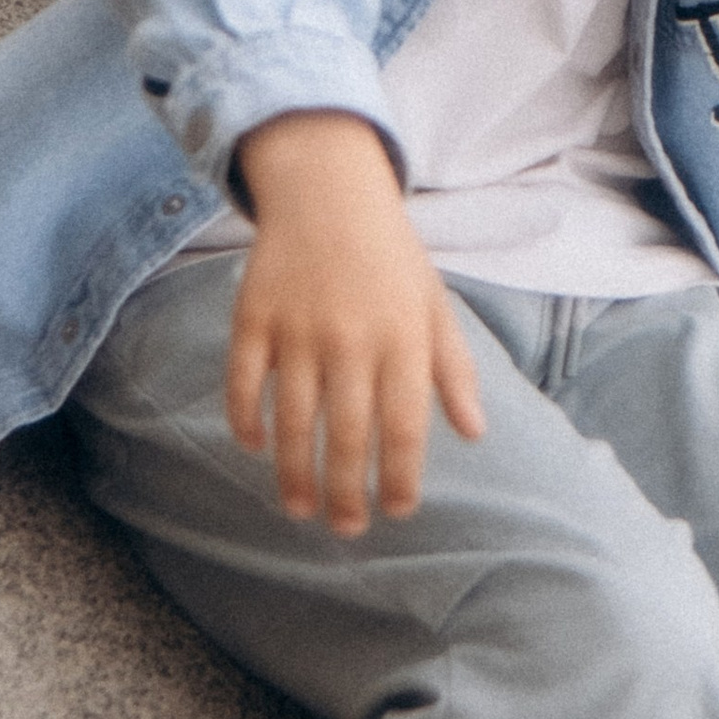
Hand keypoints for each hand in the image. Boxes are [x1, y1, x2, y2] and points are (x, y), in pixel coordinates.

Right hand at [226, 112, 486, 531]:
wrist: (328, 190)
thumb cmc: (390, 257)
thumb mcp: (434, 305)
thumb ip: (454, 370)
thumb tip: (473, 433)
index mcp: (402, 338)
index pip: (404, 426)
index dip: (401, 476)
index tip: (397, 510)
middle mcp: (351, 338)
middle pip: (347, 434)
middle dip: (346, 492)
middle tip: (346, 528)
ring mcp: (298, 327)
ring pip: (292, 419)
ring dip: (294, 472)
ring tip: (300, 508)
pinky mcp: (253, 315)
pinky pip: (245, 380)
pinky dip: (246, 419)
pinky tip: (254, 447)